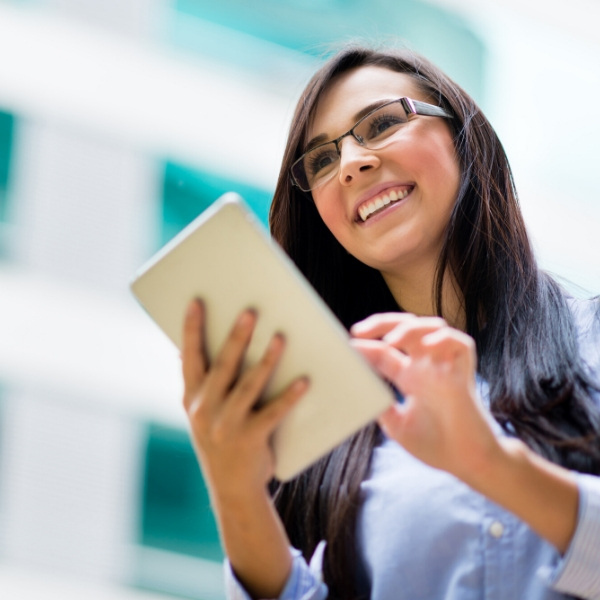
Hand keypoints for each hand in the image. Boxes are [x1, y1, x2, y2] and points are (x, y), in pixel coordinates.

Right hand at [181, 300, 308, 502]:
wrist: (231, 489)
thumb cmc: (220, 440)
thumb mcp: (200, 413)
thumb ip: (200, 384)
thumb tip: (195, 347)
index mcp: (191, 398)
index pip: (189, 358)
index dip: (191, 329)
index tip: (196, 302)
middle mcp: (205, 410)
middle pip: (222, 366)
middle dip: (236, 337)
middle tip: (250, 311)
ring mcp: (227, 426)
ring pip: (248, 385)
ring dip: (266, 360)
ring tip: (280, 337)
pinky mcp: (251, 439)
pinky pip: (273, 413)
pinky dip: (290, 396)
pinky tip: (305, 380)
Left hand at [351, 313, 499, 479]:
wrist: (469, 464)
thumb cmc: (437, 446)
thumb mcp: (397, 425)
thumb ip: (381, 405)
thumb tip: (359, 389)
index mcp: (410, 377)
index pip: (385, 352)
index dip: (365, 346)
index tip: (346, 346)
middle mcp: (427, 367)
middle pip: (406, 329)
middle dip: (382, 324)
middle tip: (359, 331)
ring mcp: (446, 368)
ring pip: (431, 328)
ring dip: (409, 328)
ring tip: (391, 341)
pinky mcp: (465, 374)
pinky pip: (460, 343)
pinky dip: (444, 339)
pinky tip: (427, 346)